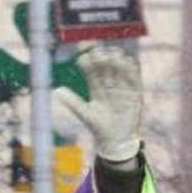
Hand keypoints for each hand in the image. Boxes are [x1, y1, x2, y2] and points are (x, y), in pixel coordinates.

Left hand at [57, 45, 141, 162]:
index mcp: (97, 89)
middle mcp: (110, 87)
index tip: (83, 57)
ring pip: (120, 72)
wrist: (115, 141)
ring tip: (113, 54)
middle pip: (106, 69)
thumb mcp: (85, 113)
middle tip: (98, 51)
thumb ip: (73, 102)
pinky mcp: (135, 95)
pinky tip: (129, 62)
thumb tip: (57, 90)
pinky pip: (135, 80)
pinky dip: (132, 71)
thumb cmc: (98, 128)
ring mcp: (123, 90)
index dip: (89, 64)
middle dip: (103, 59)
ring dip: (117, 62)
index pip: (92, 73)